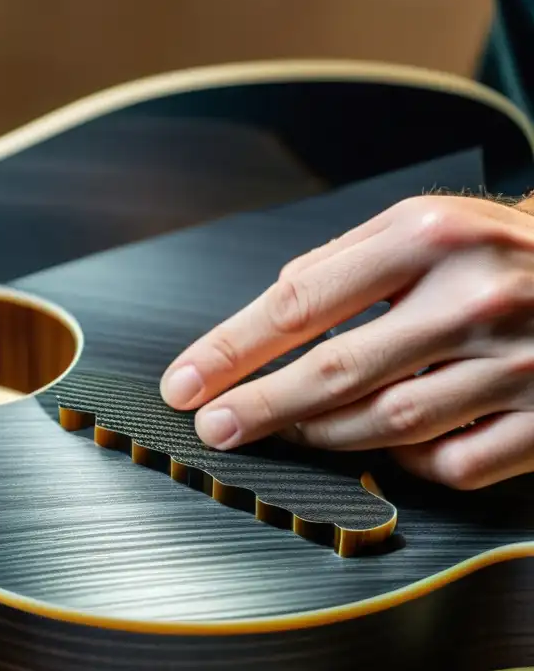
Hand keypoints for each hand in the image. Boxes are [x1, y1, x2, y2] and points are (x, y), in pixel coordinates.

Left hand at [160, 194, 533, 489]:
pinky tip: (389, 445)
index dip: (231, 350)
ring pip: (389, 425)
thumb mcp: (422, 224)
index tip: (186, 382)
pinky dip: (410, 462)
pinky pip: (454, 463)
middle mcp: (474, 298)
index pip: (299, 303)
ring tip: (288, 430)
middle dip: (260, 407)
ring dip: (323, 436)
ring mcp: (518, 363)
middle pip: (336, 372)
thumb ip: (341, 262)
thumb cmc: (495, 249)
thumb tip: (271, 313)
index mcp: (428, 238)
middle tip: (214, 428)